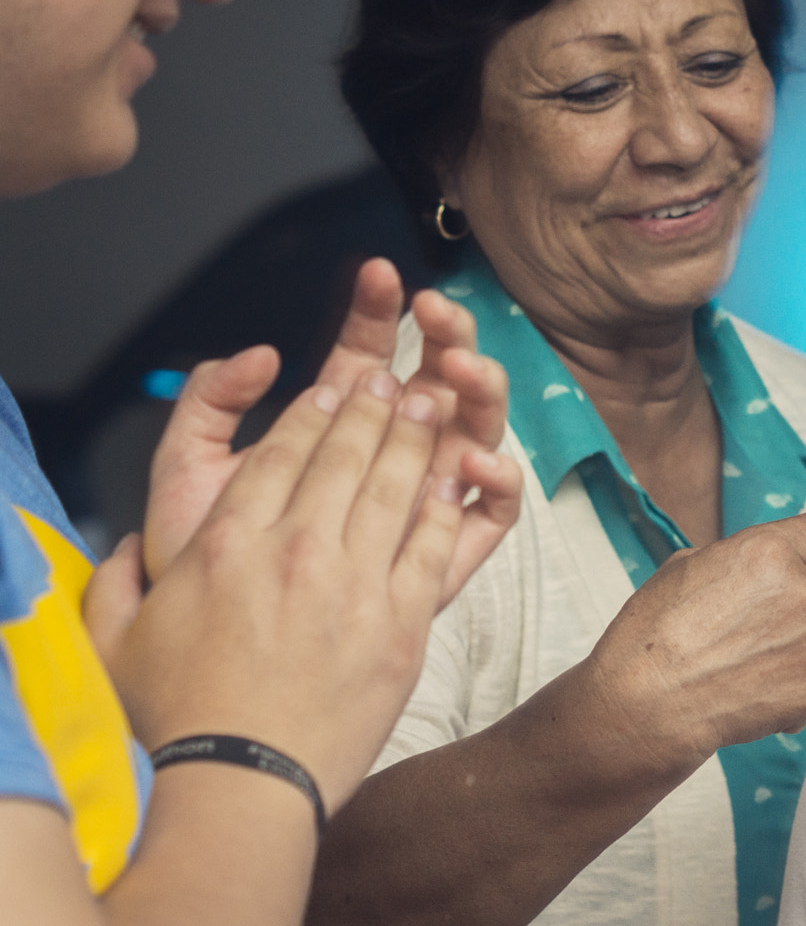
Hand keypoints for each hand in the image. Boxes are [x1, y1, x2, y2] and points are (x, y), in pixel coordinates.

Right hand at [108, 370, 468, 810]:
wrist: (241, 786)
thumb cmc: (176, 724)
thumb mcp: (115, 642)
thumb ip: (117, 582)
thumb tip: (128, 548)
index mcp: (226, 545)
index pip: (278, 455)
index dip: (311, 416)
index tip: (330, 392)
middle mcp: (297, 552)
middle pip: (344, 456)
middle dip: (372, 409)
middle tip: (391, 381)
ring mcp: (357, 585)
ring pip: (395, 487)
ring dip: (415, 438)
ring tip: (430, 402)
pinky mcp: (404, 624)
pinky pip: (434, 544)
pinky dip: (447, 503)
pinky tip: (458, 475)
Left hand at [143, 259, 519, 602]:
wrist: (215, 649)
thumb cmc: (202, 565)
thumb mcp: (186, 469)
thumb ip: (208, 401)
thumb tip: (264, 355)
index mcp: (336, 427)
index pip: (371, 352)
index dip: (382, 311)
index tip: (383, 276)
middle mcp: (389, 457)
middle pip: (436, 380)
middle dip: (446, 336)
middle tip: (438, 315)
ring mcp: (425, 501)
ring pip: (475, 430)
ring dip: (480, 392)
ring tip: (461, 372)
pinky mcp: (447, 554)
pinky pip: (494, 510)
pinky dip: (498, 478)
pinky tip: (472, 458)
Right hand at [571, 498, 805, 772]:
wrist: (645, 706)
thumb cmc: (653, 633)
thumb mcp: (686, 569)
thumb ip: (739, 561)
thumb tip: (759, 574)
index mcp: (768, 551)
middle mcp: (800, 591)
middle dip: (786, 601)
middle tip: (736, 627)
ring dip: (782, 646)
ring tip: (728, 665)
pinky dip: (783, 687)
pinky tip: (742, 693)